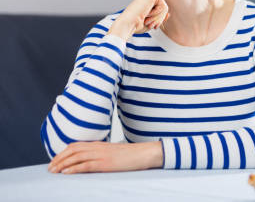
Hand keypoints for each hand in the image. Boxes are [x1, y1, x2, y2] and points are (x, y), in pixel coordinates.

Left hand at [48, 141, 162, 173]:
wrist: (142, 154)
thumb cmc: (129, 155)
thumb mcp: (111, 152)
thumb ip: (99, 153)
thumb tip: (89, 160)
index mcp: (98, 144)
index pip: (75, 146)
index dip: (62, 153)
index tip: (55, 161)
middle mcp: (97, 147)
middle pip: (72, 150)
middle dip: (58, 159)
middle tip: (50, 168)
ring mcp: (100, 155)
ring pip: (76, 157)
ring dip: (62, 164)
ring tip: (54, 171)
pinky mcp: (104, 163)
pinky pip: (85, 165)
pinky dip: (73, 169)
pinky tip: (66, 172)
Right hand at [108, 0, 168, 39]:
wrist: (128, 24)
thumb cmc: (136, 25)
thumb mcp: (151, 23)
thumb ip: (160, 18)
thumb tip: (168, 14)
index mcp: (146, 3)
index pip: (161, 12)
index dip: (158, 21)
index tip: (150, 25)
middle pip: (164, 9)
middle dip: (159, 20)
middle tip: (148, 23)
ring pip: (165, 8)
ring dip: (157, 18)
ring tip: (147, 19)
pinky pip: (164, 6)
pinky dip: (157, 13)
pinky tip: (147, 13)